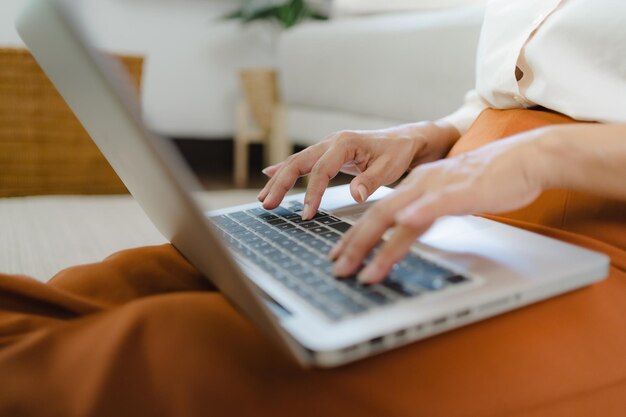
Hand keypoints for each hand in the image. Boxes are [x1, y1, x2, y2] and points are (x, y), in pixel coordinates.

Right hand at [258, 121, 459, 219]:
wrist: (406, 139)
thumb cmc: (399, 151)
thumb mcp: (391, 167)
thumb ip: (371, 181)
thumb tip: (355, 195)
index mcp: (345, 143)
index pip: (321, 170)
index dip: (312, 193)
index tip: (306, 214)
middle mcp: (332, 142)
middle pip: (298, 162)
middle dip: (281, 184)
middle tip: (267, 204)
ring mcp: (328, 147)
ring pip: (297, 162)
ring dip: (279, 179)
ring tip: (264, 198)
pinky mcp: (328, 154)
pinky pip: (303, 162)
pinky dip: (285, 170)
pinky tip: (270, 175)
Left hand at [330, 128, 548, 283]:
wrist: (524, 158)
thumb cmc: (490, 180)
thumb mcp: (449, 197)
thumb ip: (427, 211)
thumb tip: (408, 228)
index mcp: (416, 185)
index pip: (377, 213)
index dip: (356, 235)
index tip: (340, 255)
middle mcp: (420, 185)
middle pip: (378, 216)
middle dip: (355, 245)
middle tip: (338, 269)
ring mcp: (439, 187)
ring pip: (399, 216)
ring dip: (378, 245)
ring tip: (362, 270)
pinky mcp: (462, 191)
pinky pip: (436, 204)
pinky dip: (418, 214)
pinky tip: (404, 224)